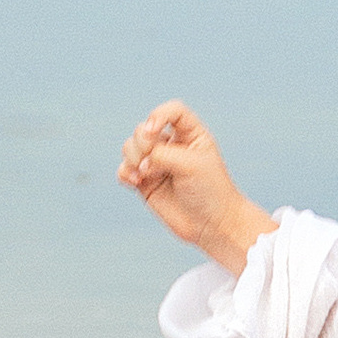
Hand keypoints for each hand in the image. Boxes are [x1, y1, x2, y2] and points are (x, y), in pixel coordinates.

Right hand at [117, 101, 275, 273]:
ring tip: (143, 174)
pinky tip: (136, 182)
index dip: (158, 116)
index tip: (153, 131)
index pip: (171, 111)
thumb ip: (161, 154)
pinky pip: (125, 170)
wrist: (212, 225)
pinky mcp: (146, 183)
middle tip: (150, 162)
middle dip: (141, 142)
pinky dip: (125, 173)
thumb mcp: (190, 165)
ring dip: (132, 157)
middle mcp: (172, 146)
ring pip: (130, 147)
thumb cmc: (210, 191)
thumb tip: (139, 161)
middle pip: (143, 129)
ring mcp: (157, 164)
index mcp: (190, 134)